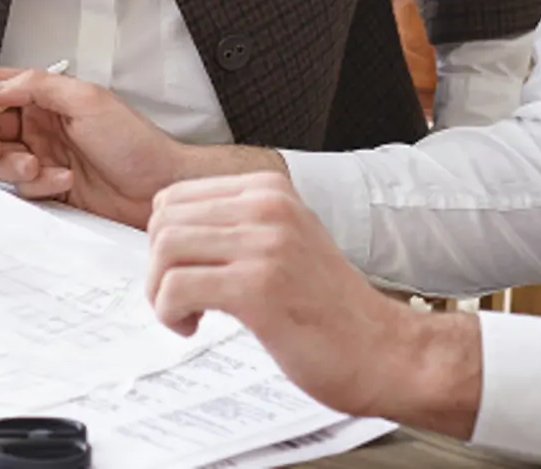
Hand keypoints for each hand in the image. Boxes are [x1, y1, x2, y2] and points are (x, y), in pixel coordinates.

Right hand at [0, 66, 187, 227]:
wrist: (157, 186)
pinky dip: (37, 186)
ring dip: (15, 165)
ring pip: (0, 159)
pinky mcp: (47, 184)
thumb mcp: (87, 101)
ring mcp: (42, 154)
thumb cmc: (135, 142)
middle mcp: (41, 122)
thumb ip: (37, 88)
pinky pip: (20, 187)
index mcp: (48, 95)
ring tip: (43, 168)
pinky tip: (64, 181)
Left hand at [146, 172, 481, 433]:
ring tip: (187, 314)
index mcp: (270, 190)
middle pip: (163, 219)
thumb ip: (238, 226)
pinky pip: (176, 287)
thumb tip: (169, 233)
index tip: (185, 271)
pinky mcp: (258, 286)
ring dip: (160, 292)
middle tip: (181, 298)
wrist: (383, 350)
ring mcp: (265, 243)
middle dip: (157, 266)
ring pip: (164, 249)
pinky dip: (170, 313)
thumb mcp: (285, 241)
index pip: (176, 195)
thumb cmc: (331, 308)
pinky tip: (195, 327)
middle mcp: (268, 206)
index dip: (164, 240)